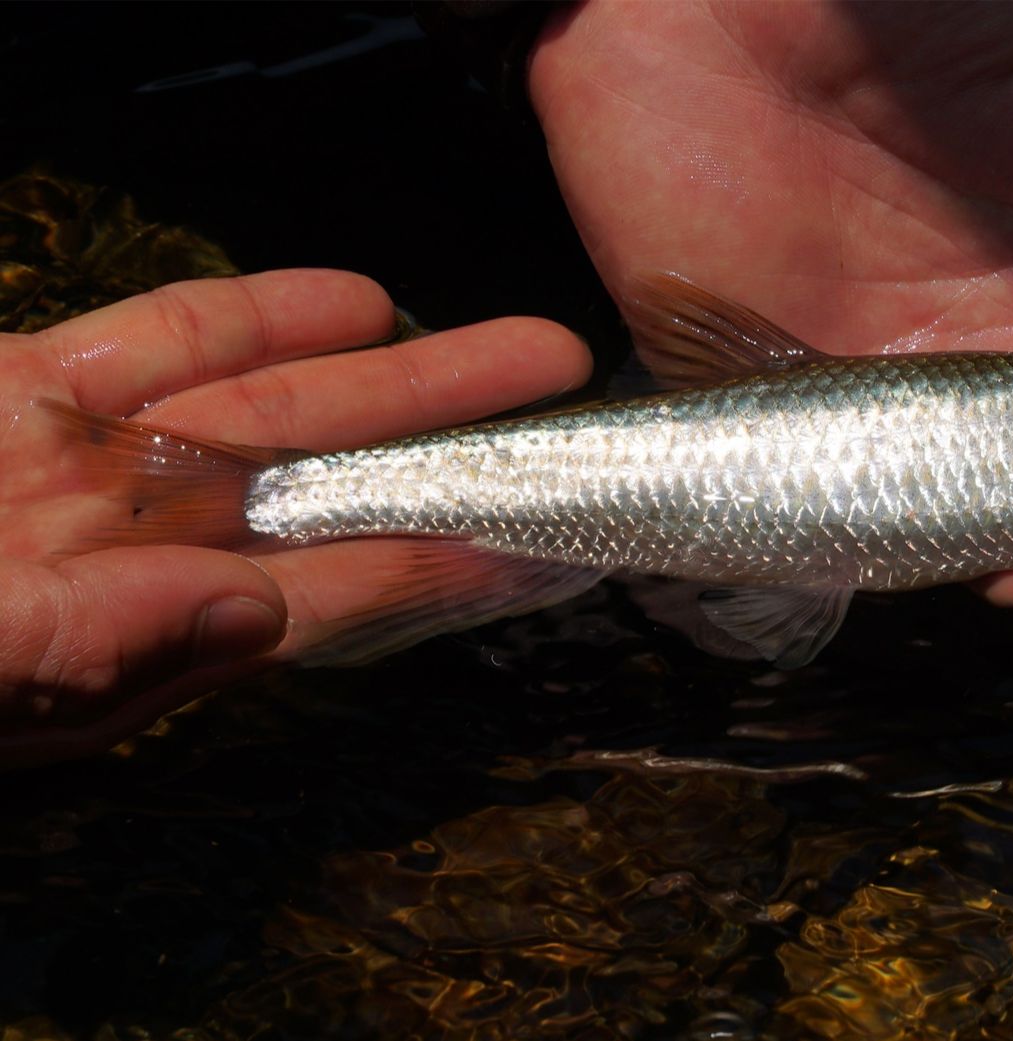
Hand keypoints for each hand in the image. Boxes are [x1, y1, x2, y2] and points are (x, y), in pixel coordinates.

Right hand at [0, 269, 589, 764]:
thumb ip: (101, 644)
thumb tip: (251, 610)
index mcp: (143, 637)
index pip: (339, 593)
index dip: (449, 566)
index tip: (552, 544)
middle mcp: (144, 545)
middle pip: (339, 487)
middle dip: (459, 450)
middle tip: (572, 418)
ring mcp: (93, 461)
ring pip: (275, 407)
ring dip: (397, 376)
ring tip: (517, 352)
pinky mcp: (28, 386)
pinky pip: (160, 344)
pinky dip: (257, 316)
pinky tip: (356, 302)